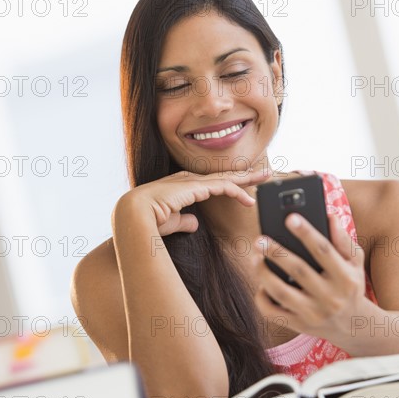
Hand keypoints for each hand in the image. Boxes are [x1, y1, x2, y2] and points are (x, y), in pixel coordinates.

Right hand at [115, 168, 269, 236]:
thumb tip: (195, 224)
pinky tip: (249, 199)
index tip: (243, 186)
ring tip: (265, 178)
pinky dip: (237, 191)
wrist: (133, 217)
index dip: (228, 183)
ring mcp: (191, 182)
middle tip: (263, 173)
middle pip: (222, 176)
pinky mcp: (194, 187)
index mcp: (181, 186)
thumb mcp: (171, 223)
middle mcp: (187, 180)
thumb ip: (184, 221)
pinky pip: (221, 187)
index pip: (210, 183)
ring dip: (247, 180)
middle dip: (243, 175)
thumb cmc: (147, 223)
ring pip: (225, 178)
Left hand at [253, 213, 367, 340]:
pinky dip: (262, 298)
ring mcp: (313, 314)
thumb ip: (342, 239)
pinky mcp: (299, 325)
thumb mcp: (354, 263)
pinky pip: (273, 313)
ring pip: (281, 293)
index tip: (290, 217)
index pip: (324, 251)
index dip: (306, 233)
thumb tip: (329, 215)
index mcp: (345, 278)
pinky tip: (260, 285)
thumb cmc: (350, 286)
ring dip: (263, 274)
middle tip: (259, 239)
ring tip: (254, 258)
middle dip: (276, 253)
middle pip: (298, 271)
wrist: (354, 326)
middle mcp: (330, 298)